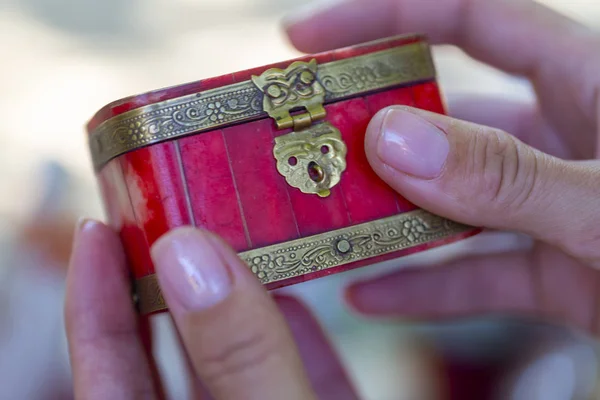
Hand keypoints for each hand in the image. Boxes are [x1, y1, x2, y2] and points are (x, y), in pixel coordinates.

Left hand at [65, 221, 358, 398]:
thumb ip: (242, 360)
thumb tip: (191, 258)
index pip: (106, 368)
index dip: (94, 297)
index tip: (98, 227)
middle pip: (171, 351)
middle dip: (172, 279)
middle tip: (173, 213)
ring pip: (235, 359)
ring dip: (240, 299)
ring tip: (239, 236)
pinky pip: (294, 375)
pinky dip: (299, 336)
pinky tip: (302, 295)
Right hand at [285, 0, 599, 334]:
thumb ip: (509, 175)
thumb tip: (395, 140)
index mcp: (590, 82)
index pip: (468, 16)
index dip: (385, 12)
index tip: (308, 34)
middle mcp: (564, 137)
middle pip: (444, 113)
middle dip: (371, 126)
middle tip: (309, 146)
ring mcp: (554, 206)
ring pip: (451, 200)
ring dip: (389, 216)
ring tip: (326, 227)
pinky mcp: (558, 271)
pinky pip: (475, 275)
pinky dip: (425, 289)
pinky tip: (370, 298)